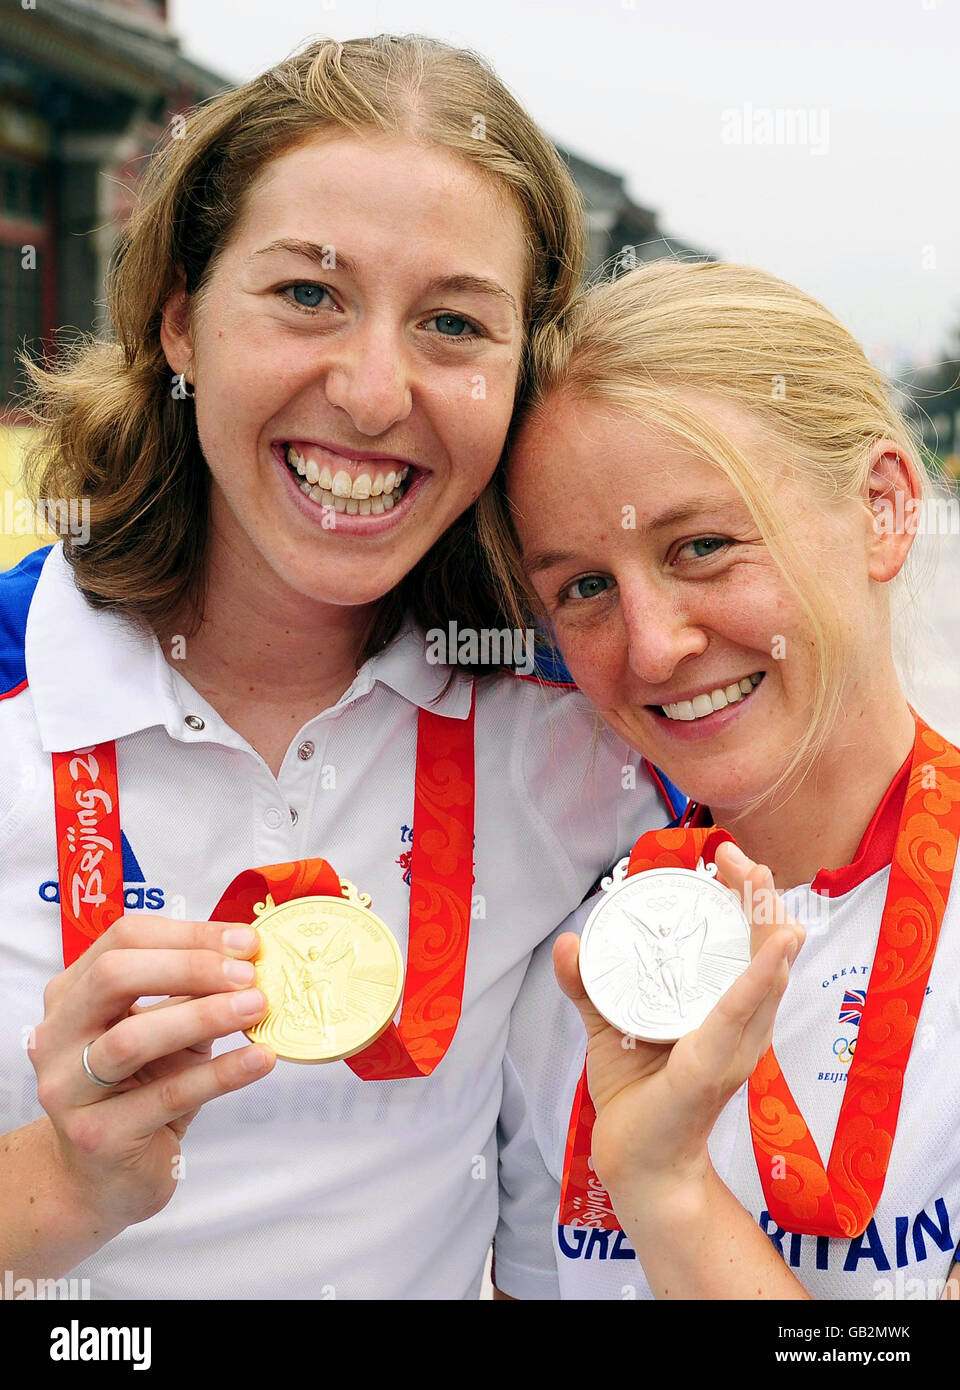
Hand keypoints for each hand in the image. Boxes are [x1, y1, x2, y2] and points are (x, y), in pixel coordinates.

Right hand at [29, 914, 275, 1234]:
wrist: (103, 1178)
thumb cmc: (141, 1091)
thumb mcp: (167, 1032)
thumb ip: (193, 995)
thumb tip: (251, 959)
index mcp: (72, 995)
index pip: (124, 939)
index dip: (189, 934)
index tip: (245, 941)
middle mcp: (58, 1036)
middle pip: (115, 977)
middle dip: (190, 967)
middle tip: (248, 975)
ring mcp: (70, 1088)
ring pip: (134, 1038)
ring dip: (205, 1015)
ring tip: (258, 1007)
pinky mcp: (98, 1136)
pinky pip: (168, 1095)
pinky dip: (221, 1072)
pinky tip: (260, 1058)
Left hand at [554, 843, 803, 1199]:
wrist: (638, 1164)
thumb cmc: (637, 1094)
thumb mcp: (610, 1025)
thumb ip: (590, 984)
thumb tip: (566, 941)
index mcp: (726, 1008)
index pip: (751, 942)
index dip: (749, 897)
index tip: (727, 857)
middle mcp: (741, 1024)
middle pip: (768, 949)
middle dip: (760, 897)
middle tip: (738, 858)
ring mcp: (733, 1046)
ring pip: (765, 975)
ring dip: (765, 923)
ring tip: (760, 881)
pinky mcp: (711, 1067)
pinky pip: (739, 1017)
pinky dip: (756, 981)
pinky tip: (771, 950)